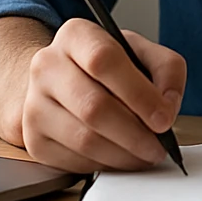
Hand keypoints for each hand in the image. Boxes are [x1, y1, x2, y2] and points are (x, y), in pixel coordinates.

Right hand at [19, 17, 185, 173]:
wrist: (60, 84)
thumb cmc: (106, 69)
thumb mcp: (140, 52)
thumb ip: (166, 69)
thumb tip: (167, 107)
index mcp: (75, 35)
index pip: (104, 60)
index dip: (139, 93)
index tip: (164, 118)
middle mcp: (46, 66)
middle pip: (93, 106)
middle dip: (135, 133)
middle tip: (159, 146)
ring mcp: (34, 104)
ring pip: (84, 139)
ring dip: (123, 155)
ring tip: (145, 155)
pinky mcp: (33, 139)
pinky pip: (73, 161)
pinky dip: (104, 165)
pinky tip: (120, 158)